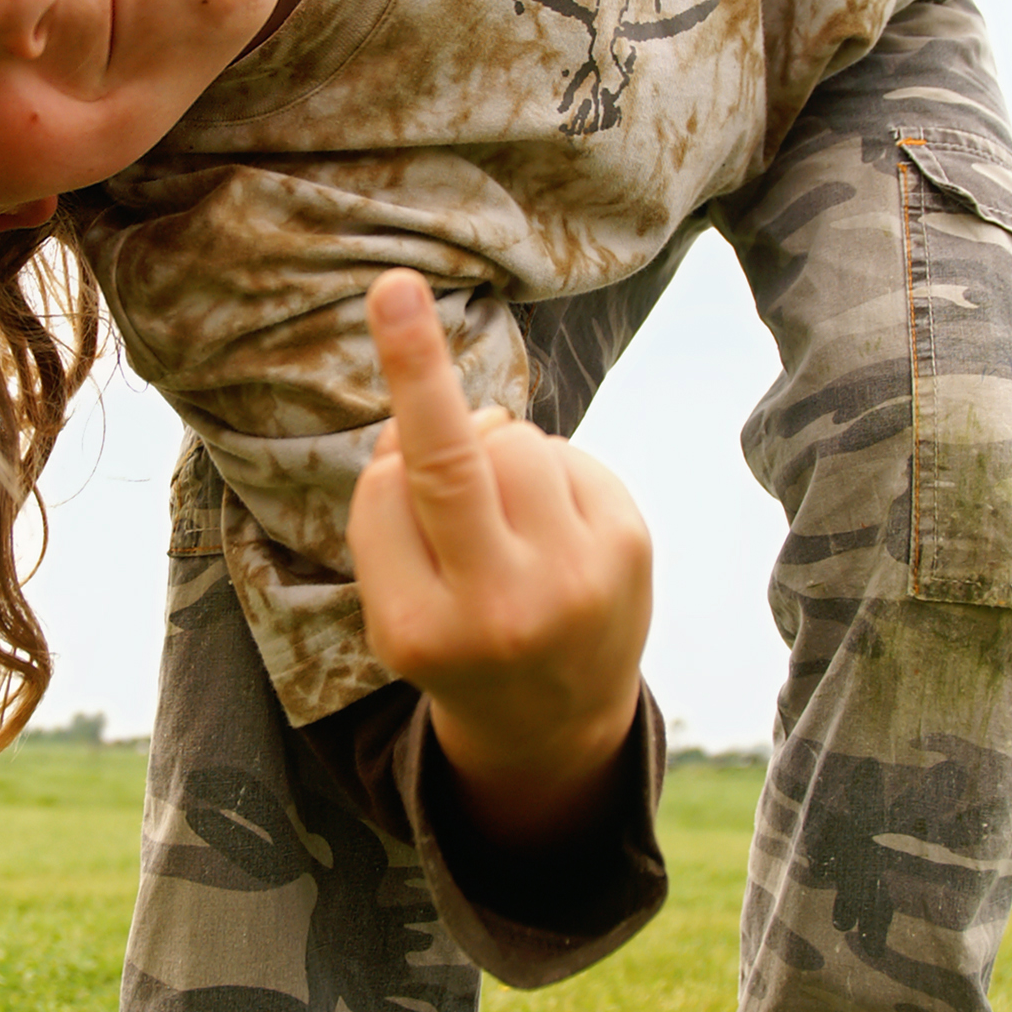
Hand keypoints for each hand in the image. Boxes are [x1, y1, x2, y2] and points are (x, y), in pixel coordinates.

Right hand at [347, 270, 650, 840]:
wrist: (555, 724)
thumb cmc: (456, 640)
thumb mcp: (398, 607)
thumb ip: (392, 515)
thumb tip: (432, 406)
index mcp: (421, 630)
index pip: (385, 495)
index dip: (383, 460)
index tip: (381, 308)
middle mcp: (502, 610)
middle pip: (453, 461)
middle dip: (419, 371)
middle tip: (394, 288)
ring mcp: (576, 580)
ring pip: (511, 440)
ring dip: (493, 448)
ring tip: (502, 512)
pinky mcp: (630, 547)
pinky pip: (564, 453)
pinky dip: (545, 469)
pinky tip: (549, 522)